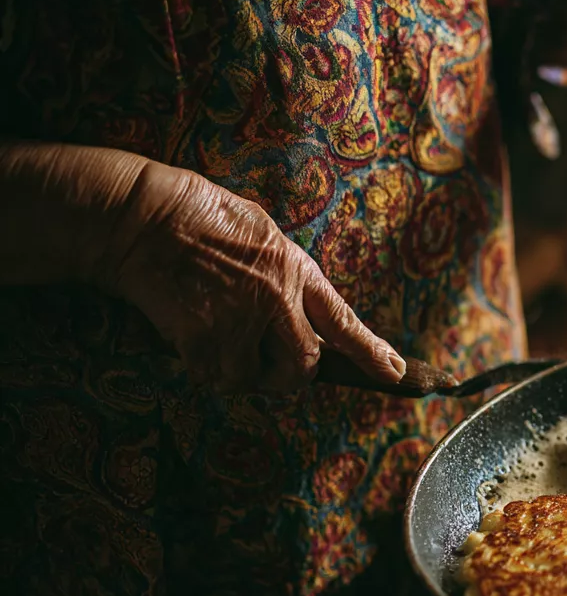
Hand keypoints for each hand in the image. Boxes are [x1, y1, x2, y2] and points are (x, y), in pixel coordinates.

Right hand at [100, 162, 405, 392]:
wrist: (143, 218)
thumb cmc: (201, 216)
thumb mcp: (263, 235)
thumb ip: (286, 276)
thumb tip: (300, 313)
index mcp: (296, 271)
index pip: (344, 322)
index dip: (372, 353)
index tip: (395, 374)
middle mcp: (276, 301)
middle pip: (304, 366)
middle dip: (290, 374)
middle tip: (268, 364)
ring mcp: (240, 321)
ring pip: (254, 379)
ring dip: (240, 373)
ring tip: (219, 338)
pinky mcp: (202, 338)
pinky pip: (214, 377)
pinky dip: (205, 369)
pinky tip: (192, 337)